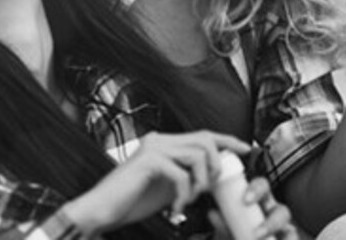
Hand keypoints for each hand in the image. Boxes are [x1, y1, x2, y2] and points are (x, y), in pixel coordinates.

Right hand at [69, 131, 250, 233]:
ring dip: (201, 182)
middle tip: (210, 187)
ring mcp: (153, 148)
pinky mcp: (149, 162)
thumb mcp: (166, 187)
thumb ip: (186, 177)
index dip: (227, 140)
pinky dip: (184, 195)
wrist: (100, 211)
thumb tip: (212, 178)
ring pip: (197, 154)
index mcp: (164, 143)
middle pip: (205, 139)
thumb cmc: (131, 201)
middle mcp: (159, 140)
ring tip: (189, 199)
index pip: (203, 134)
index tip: (245, 150)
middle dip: (217, 163)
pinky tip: (176, 208)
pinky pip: (181, 174)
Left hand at [209, 177, 296, 239]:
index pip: (262, 186)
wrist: (236, 239)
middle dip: (271, 223)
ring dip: (276, 237)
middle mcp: (274, 214)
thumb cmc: (234, 231)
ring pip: (290, 232)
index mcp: (259, 200)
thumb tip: (213, 213)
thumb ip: (222, 222)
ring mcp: (283, 231)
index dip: (257, 190)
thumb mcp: (226, 227)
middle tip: (256, 234)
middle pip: (282, 211)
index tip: (246, 200)